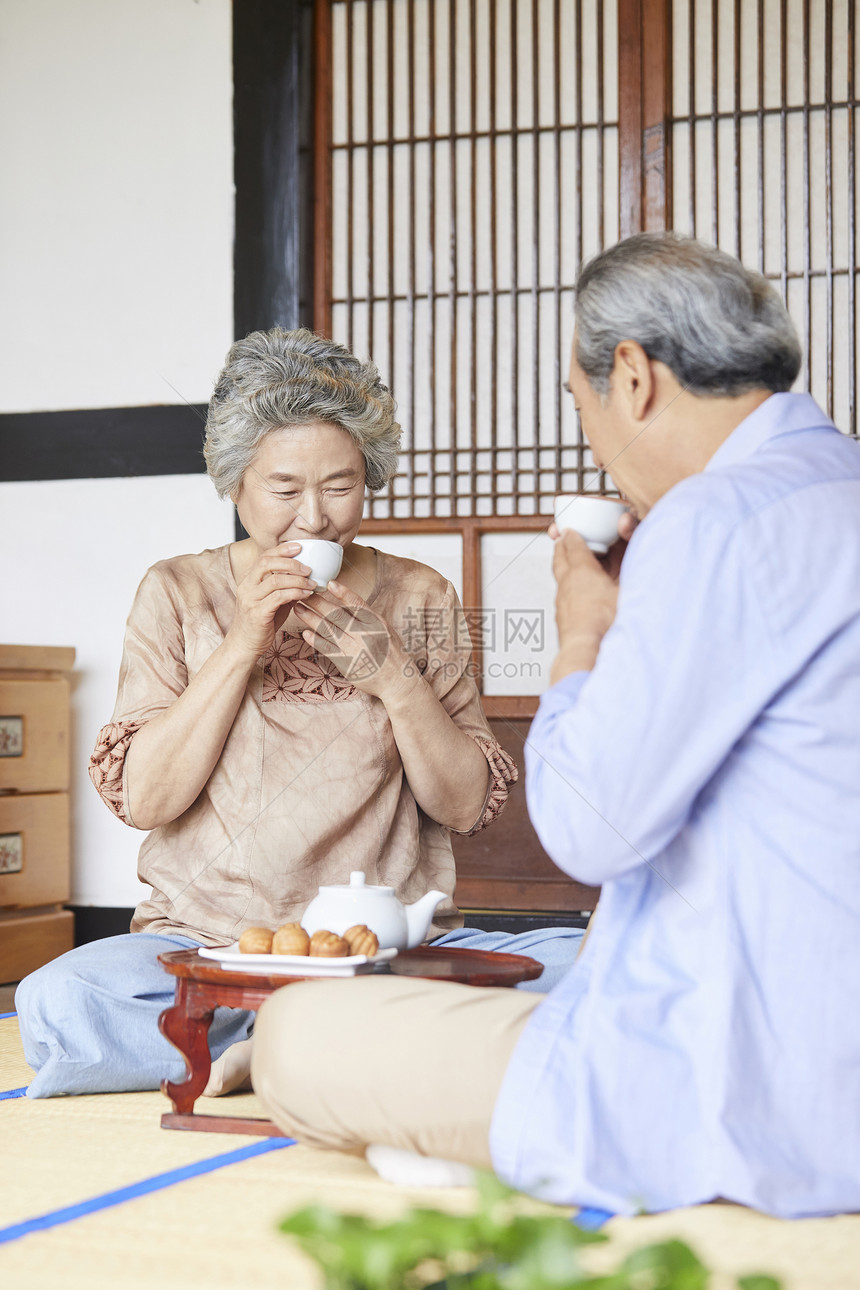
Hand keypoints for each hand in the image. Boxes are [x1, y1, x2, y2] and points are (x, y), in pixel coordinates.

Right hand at [226, 541, 317, 659]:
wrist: (244, 647)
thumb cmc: (260, 624)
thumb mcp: (273, 602)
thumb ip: (285, 588)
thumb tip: (305, 577)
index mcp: (248, 581)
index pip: (263, 557)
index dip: (281, 549)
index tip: (299, 547)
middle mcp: (246, 587)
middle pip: (266, 563)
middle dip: (290, 562)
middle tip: (308, 567)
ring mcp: (250, 600)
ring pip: (274, 580)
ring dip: (297, 579)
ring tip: (311, 582)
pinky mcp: (257, 613)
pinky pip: (279, 597)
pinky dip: (295, 592)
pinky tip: (306, 594)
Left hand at [294, 582, 415, 700]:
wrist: (396, 680)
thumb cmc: (390, 653)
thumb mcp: (385, 629)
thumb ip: (367, 617)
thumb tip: (346, 602)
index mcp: (375, 623)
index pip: (357, 604)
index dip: (343, 593)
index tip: (329, 584)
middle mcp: (365, 635)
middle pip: (337, 615)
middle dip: (318, 603)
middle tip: (303, 594)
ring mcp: (354, 649)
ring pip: (329, 630)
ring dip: (311, 618)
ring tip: (298, 609)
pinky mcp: (346, 664)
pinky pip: (328, 649)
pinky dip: (316, 640)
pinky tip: (305, 633)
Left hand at [548, 526, 620, 682]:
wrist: (585, 652)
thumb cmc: (606, 624)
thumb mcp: (627, 591)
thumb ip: (633, 572)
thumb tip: (644, 562)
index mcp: (582, 571)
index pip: (573, 544)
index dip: (574, 534)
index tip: (573, 529)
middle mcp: (567, 583)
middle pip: (559, 557)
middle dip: (562, 545)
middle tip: (563, 539)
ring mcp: (562, 601)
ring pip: (559, 576)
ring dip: (564, 566)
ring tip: (571, 564)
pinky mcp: (562, 617)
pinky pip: (562, 594)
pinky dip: (567, 587)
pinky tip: (577, 594)